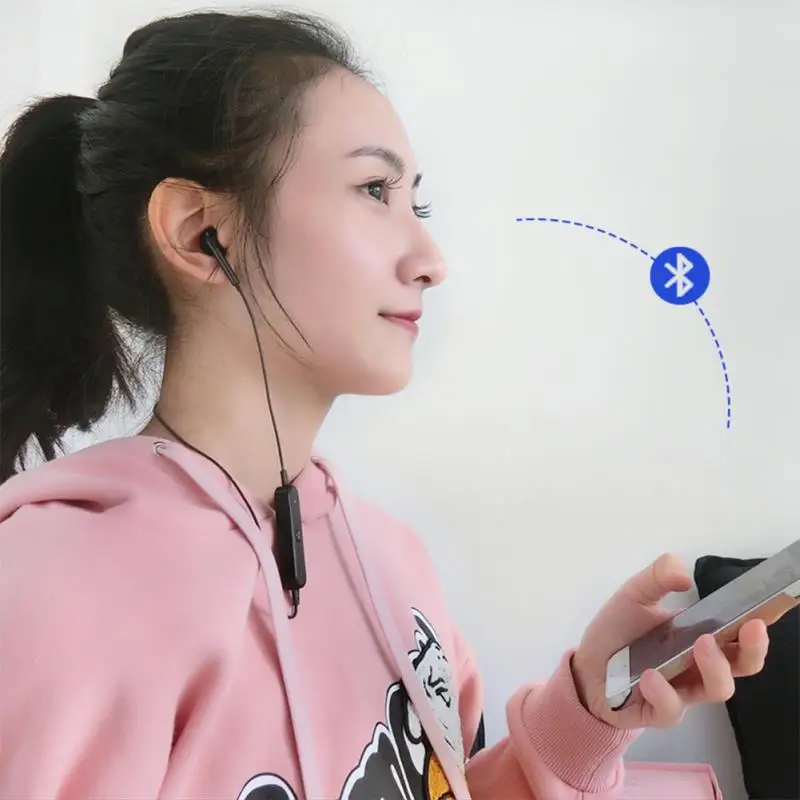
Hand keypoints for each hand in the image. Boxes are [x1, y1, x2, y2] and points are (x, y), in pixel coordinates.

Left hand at [570, 552, 769, 728]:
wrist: (587, 666)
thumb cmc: (618, 631)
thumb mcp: (634, 595)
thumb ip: (657, 577)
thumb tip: (684, 573)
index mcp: (701, 635)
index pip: (740, 630)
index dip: (763, 620)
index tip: (775, 604)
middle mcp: (701, 665)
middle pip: (744, 664)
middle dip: (753, 648)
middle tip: (750, 627)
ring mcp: (684, 691)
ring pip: (718, 688)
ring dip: (714, 667)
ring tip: (700, 644)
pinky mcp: (660, 712)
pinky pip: (672, 709)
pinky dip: (664, 692)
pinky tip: (650, 677)